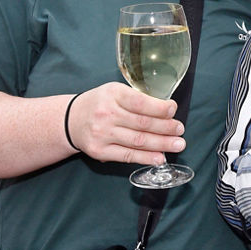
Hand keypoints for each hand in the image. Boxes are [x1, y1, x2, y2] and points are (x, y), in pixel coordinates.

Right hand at [65, 82, 185, 165]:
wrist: (70, 120)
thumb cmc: (100, 104)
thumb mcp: (115, 91)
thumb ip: (137, 99)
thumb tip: (166, 111)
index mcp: (113, 94)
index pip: (140, 102)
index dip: (159, 108)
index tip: (173, 110)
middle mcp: (106, 114)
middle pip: (142, 123)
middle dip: (166, 128)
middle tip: (180, 130)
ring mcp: (102, 134)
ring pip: (138, 141)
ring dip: (161, 144)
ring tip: (177, 145)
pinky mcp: (100, 151)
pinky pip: (127, 155)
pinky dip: (145, 158)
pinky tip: (159, 158)